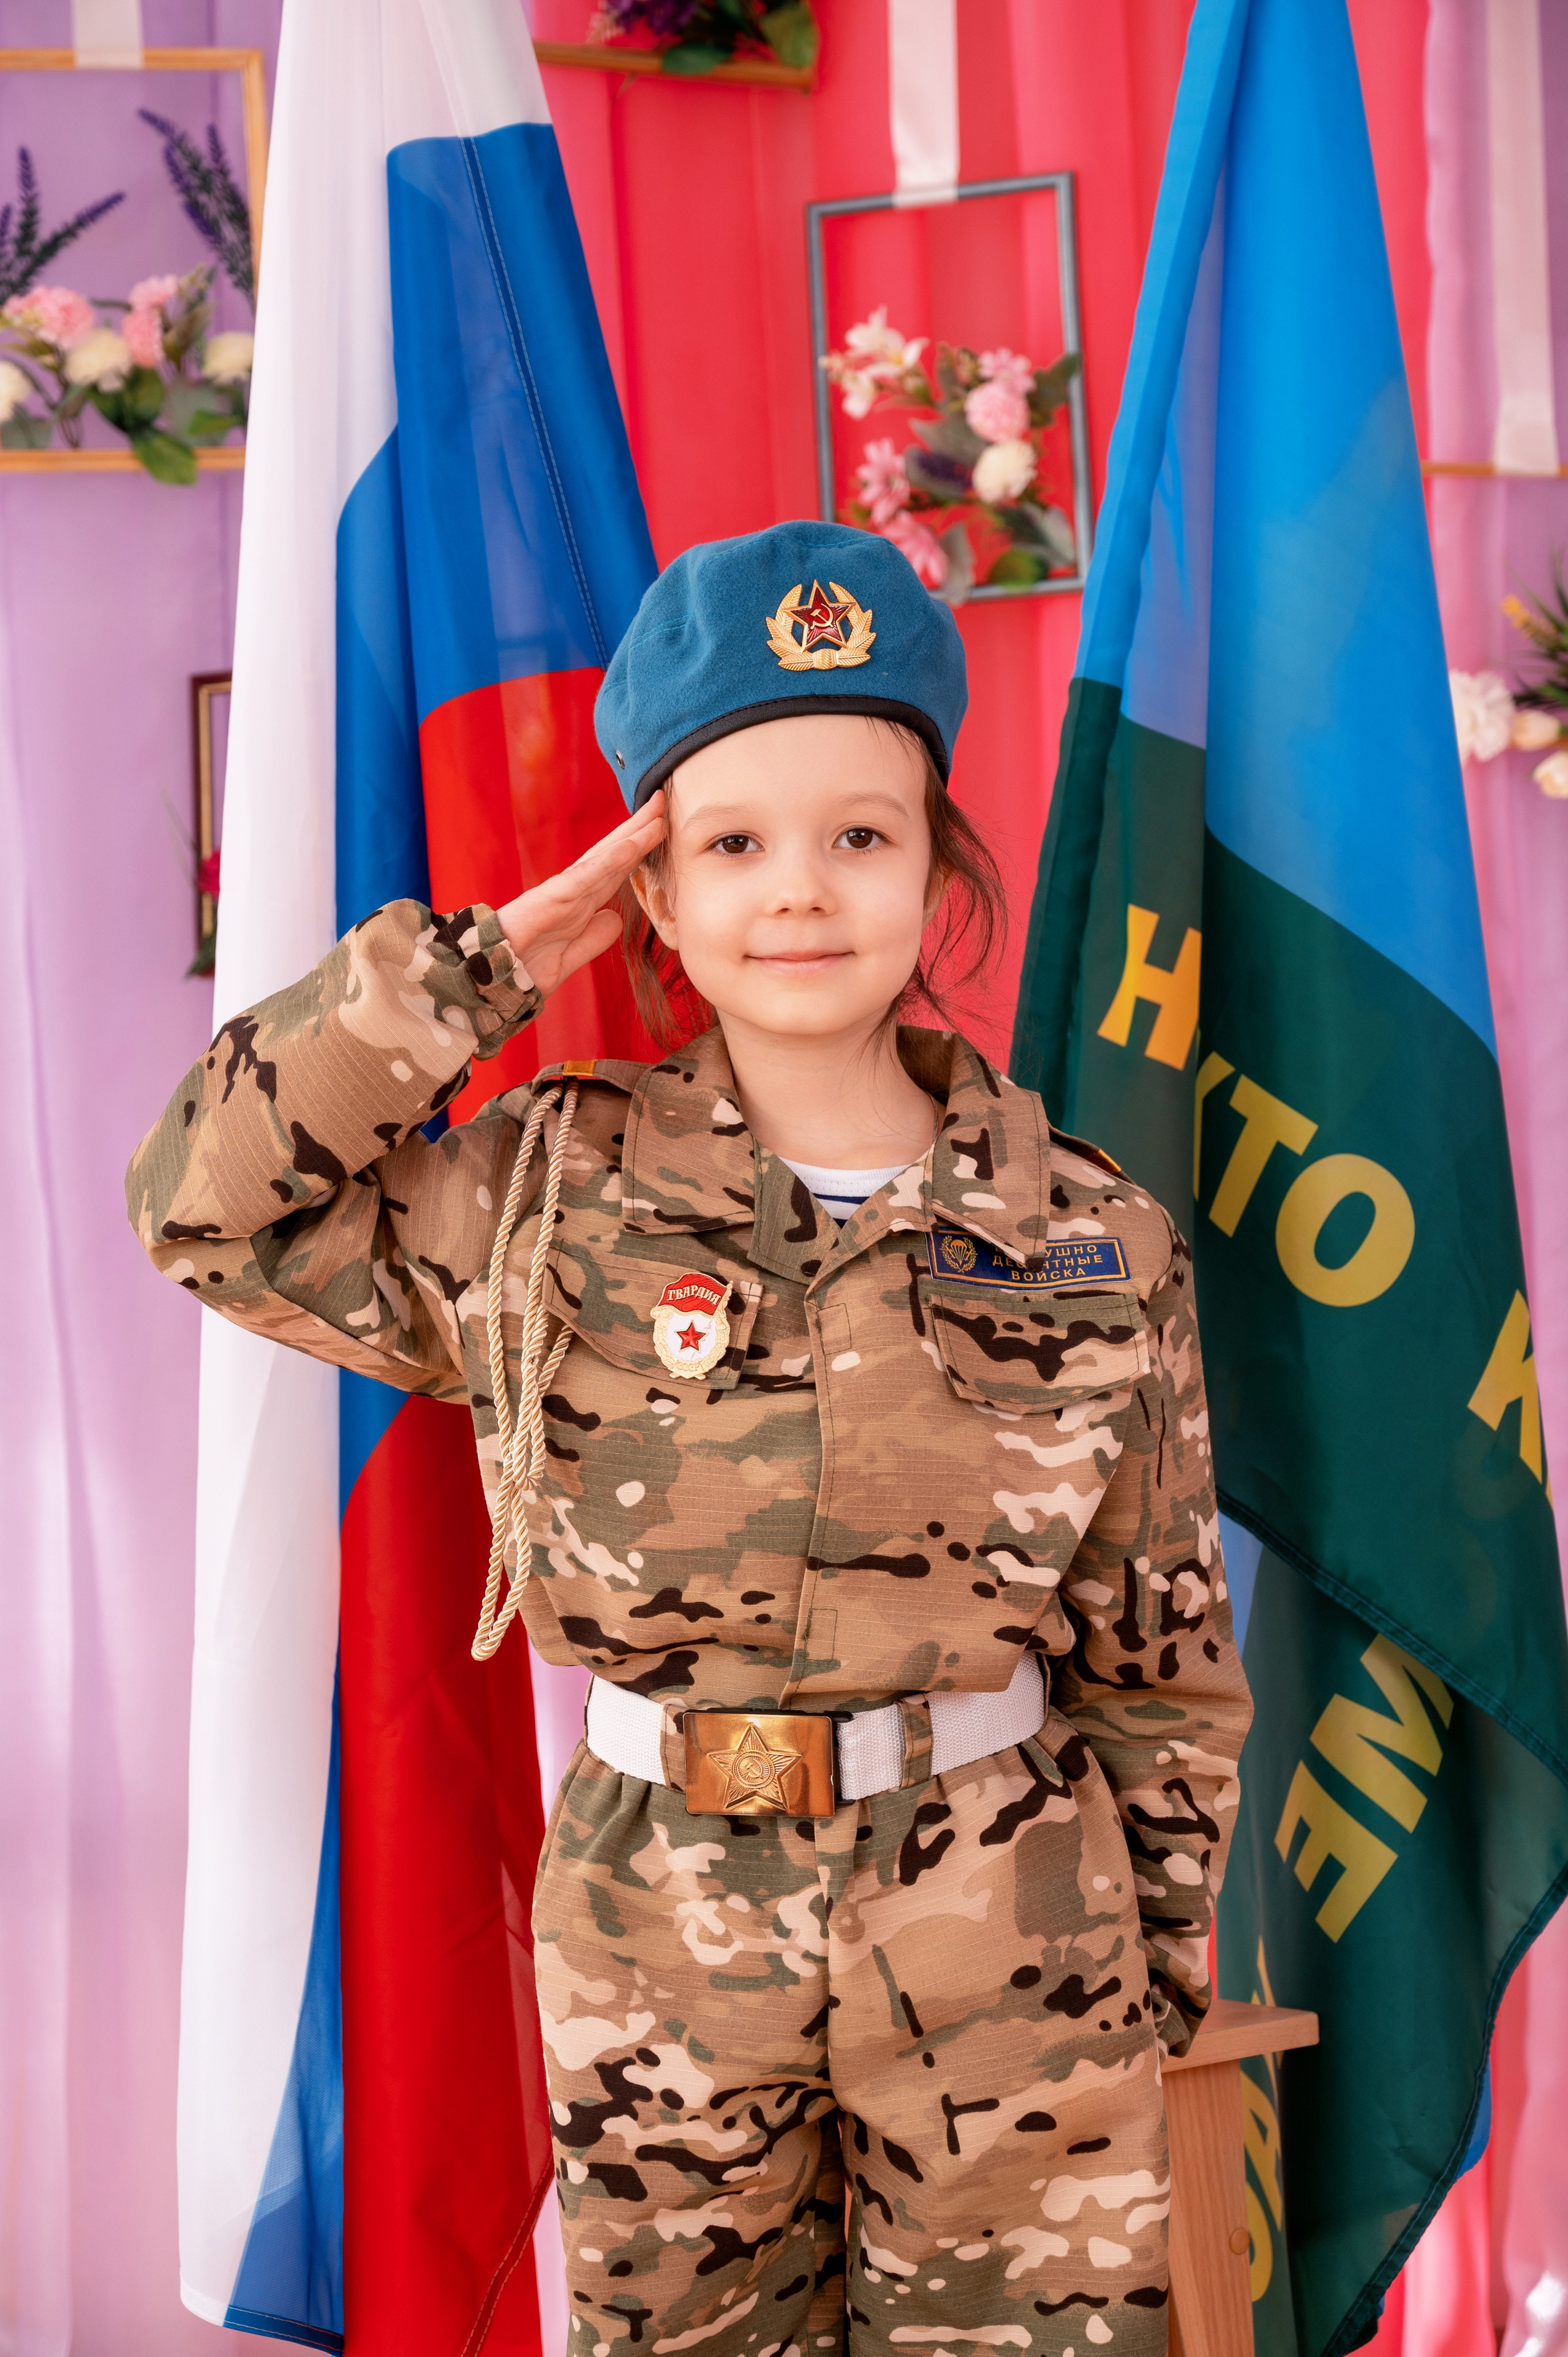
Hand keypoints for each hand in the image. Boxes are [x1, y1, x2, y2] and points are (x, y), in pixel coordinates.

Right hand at [494, 790, 666, 996]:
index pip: (614, 872)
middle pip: (613, 855)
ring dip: (631, 836)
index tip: (661, 831)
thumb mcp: (570, 957)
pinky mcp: (551, 899)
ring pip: (604, 859)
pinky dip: (609, 861)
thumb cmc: (524, 968)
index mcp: (579, 905)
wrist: (490, 980)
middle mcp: (574, 892)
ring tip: (655, 815)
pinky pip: (586, 877)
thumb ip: (592, 940)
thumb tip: (614, 918)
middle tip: (662, 803)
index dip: (638, 851)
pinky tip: (630, 846)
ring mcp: (563, 892)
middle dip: (639, 830)